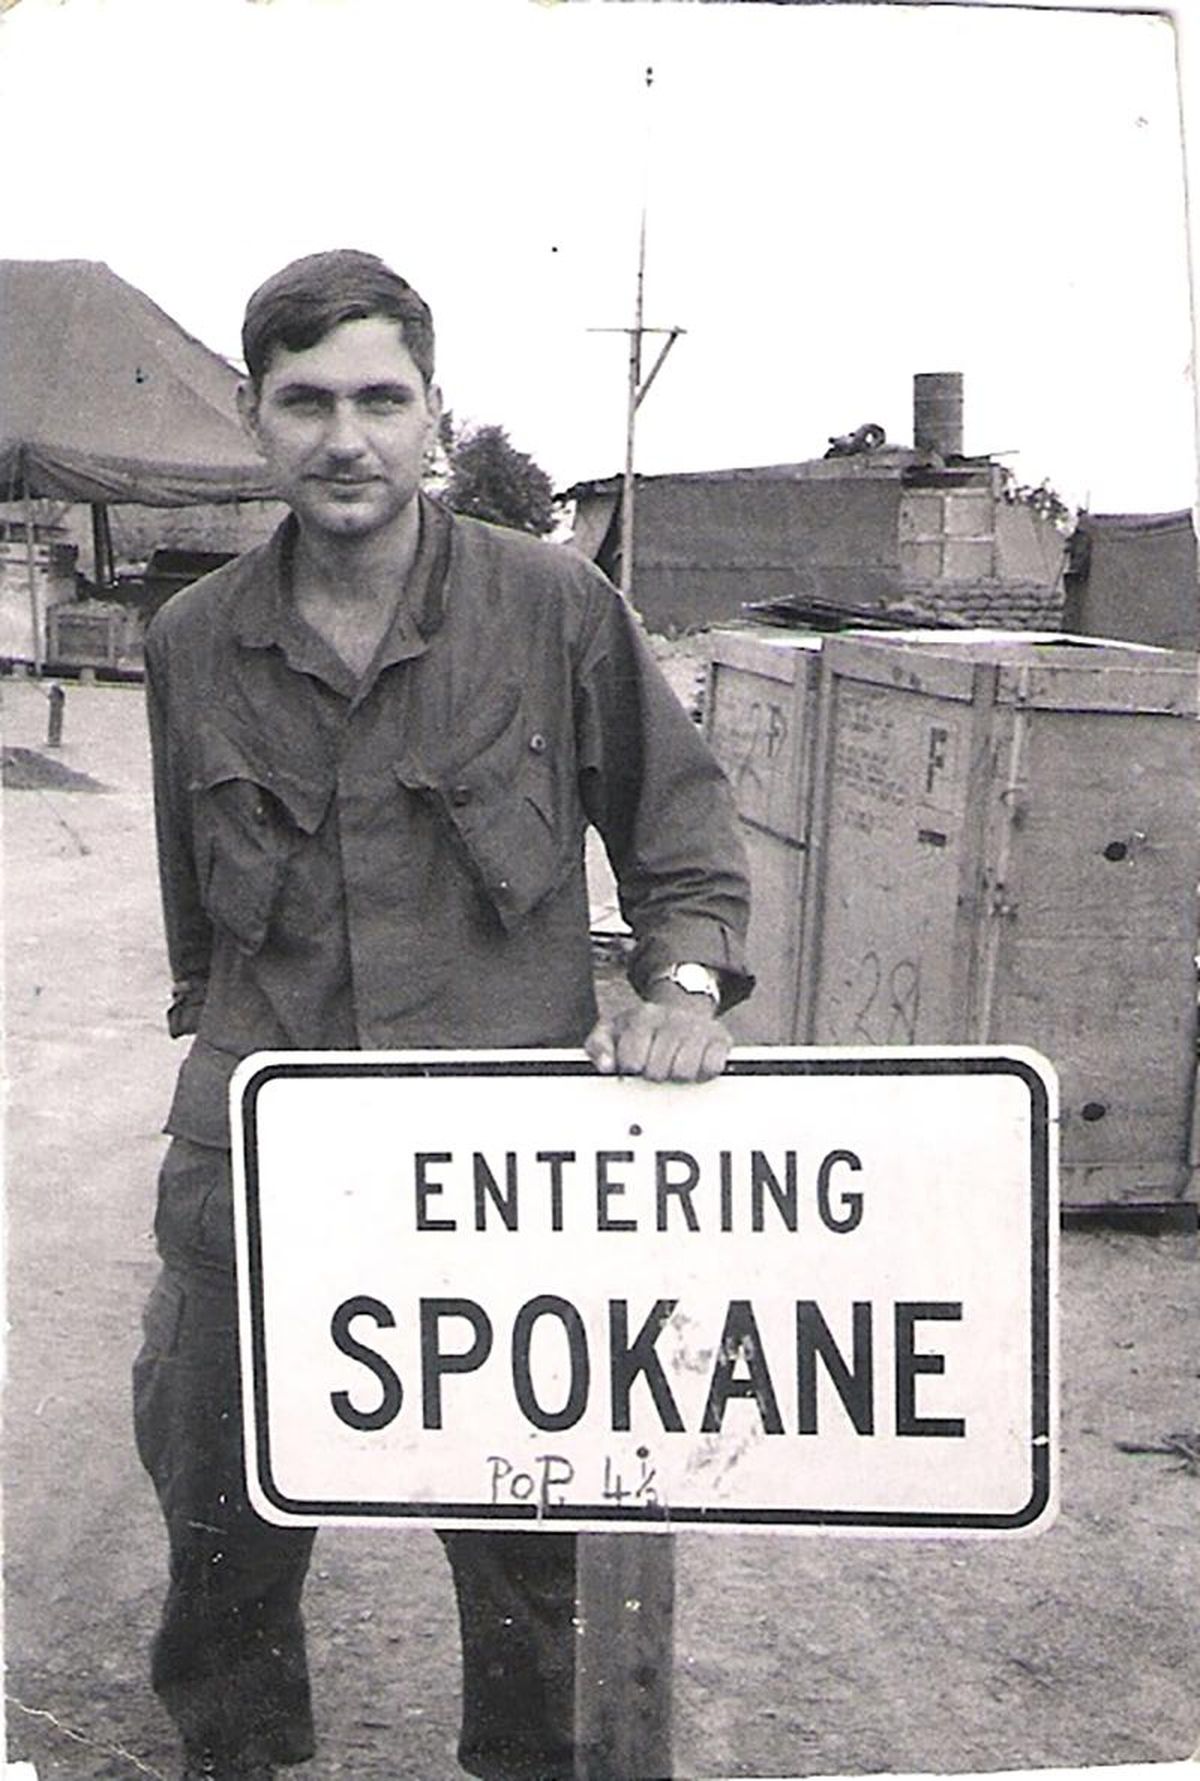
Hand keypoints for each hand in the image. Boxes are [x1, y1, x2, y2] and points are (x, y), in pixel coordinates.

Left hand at [585, 992, 732, 1082]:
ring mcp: (698, 1029)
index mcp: (643, 1017)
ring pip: (683, 1073)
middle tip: (655, 1065)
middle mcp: (672, 1020)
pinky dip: (702, 1073)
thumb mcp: (612, 1030)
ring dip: (676, 1076)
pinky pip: (711, 1068)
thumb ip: (598, 1046)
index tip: (634, 1064)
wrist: (681, 1006)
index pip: (632, 1061)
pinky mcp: (721, 1039)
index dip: (631, 1069)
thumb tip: (606, 1066)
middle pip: (657, 1072)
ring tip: (672, 1065)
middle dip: (653, 1074)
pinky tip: (694, 1064)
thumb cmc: (643, 1028)